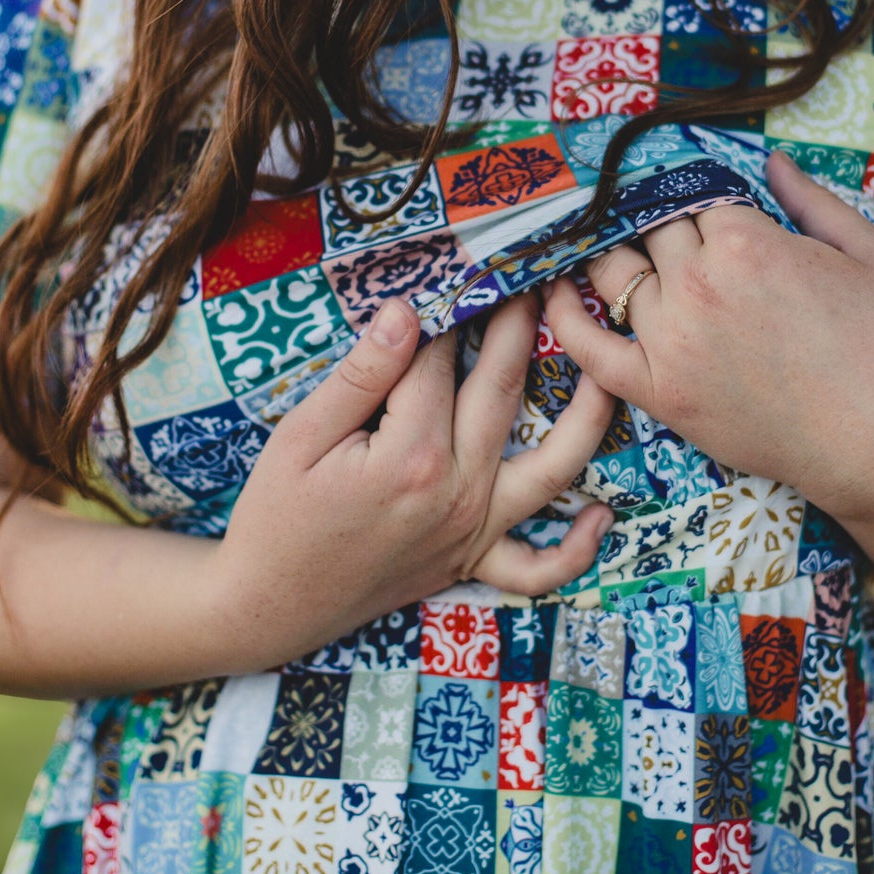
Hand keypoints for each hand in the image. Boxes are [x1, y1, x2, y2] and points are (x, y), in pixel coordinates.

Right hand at [214, 292, 616, 664]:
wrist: (268, 604)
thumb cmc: (275, 517)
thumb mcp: (299, 437)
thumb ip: (360, 376)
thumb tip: (405, 311)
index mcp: (409, 456)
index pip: (436, 361)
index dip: (444, 311)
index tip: (462, 268)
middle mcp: (457, 492)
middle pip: (500, 389)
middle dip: (517, 324)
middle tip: (531, 274)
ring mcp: (472, 531)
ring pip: (552, 466)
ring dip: (588, 412)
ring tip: (605, 360)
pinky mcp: (471, 562)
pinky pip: (538, 567)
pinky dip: (576, 549)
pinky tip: (604, 513)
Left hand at [541, 149, 873, 521]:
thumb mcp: (868, 252)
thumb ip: (813, 199)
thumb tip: (772, 161)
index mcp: (745, 240)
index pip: (696, 197)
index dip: (703, 205)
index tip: (704, 212)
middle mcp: (697, 283)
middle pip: (652, 230)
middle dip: (663, 228)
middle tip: (668, 234)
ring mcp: (670, 338)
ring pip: (615, 272)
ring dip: (615, 256)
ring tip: (602, 243)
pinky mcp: (657, 390)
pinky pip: (587, 345)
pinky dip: (563, 314)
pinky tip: (551, 289)